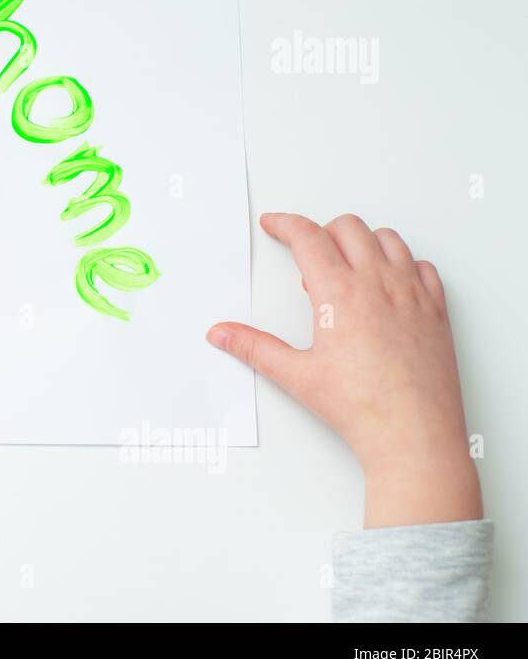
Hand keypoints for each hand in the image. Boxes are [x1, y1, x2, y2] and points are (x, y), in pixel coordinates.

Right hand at [208, 213, 480, 528]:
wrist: (414, 434)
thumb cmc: (363, 407)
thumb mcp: (297, 376)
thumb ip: (254, 348)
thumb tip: (223, 334)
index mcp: (340, 293)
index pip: (307, 237)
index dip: (285, 224)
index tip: (275, 225)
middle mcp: (378, 284)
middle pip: (348, 227)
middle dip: (321, 231)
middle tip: (306, 254)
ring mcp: (412, 294)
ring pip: (387, 239)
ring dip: (362, 242)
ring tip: (347, 267)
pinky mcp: (435, 310)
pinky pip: (422, 266)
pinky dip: (401, 264)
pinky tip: (388, 285)